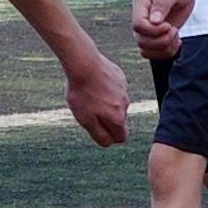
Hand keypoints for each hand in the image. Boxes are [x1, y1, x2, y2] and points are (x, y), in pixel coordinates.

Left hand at [54, 32, 132, 150]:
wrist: (84, 64)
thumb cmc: (82, 93)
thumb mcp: (85, 120)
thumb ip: (99, 134)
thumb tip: (108, 143)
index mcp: (118, 119)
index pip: (121, 137)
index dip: (110, 137)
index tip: (98, 130)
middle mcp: (125, 105)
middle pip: (119, 120)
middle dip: (107, 119)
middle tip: (89, 110)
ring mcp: (124, 90)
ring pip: (116, 103)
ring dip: (105, 102)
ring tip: (89, 93)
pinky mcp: (120, 77)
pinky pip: (114, 87)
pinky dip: (106, 88)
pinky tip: (93, 82)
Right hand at [131, 0, 198, 54]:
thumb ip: (162, 4)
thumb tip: (154, 21)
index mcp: (141, 5)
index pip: (138, 25)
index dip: (153, 31)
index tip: (169, 25)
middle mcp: (142, 18)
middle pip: (141, 40)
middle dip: (160, 41)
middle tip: (175, 30)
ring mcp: (149, 28)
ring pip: (146, 49)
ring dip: (163, 48)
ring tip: (176, 37)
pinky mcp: (158, 35)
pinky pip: (155, 53)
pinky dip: (167, 52)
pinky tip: (178, 41)